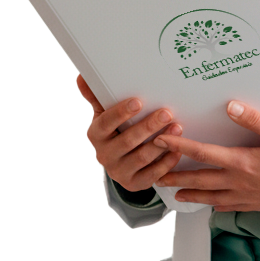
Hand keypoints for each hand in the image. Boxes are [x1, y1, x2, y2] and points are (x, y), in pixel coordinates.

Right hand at [77, 74, 183, 191]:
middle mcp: (104, 155)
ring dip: (161, 143)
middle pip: (127, 141)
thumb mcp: (105, 115)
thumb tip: (81, 76)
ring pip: (142, 158)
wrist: (120, 163)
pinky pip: (152, 175)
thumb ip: (97, 97)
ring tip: (178, 127)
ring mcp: (119, 171)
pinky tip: (177, 150)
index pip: (106, 123)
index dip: (121, 113)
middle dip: (148, 126)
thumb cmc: (115, 131)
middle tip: (166, 112)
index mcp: (96, 135)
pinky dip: (166, 163)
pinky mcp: (135, 184)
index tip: (138, 101)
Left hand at [152, 100, 259, 212]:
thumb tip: (231, 106)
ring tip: (176, 195)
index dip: (179, 147)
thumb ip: (254, 120)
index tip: (162, 142)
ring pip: (211, 197)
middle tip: (156, 175)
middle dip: (175, 177)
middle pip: (200, 180)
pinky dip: (216, 205)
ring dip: (191, 195)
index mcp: (242, 162)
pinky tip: (212, 205)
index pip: (202, 153)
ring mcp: (248, 196)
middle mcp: (240, 182)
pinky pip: (230, 207)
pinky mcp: (258, 204)